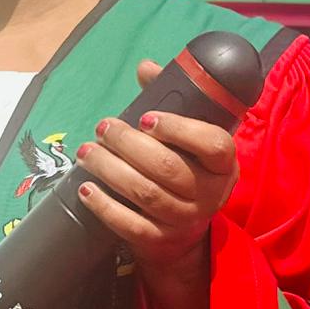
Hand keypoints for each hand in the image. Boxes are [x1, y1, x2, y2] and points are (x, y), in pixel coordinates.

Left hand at [73, 58, 239, 277]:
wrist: (186, 233)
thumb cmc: (186, 168)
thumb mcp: (189, 138)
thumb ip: (170, 100)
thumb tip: (146, 68)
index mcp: (224, 164)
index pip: (213, 144)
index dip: (179, 129)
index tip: (146, 117)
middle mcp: (210, 193)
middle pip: (168, 167)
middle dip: (128, 144)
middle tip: (103, 128)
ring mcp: (186, 220)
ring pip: (145, 193)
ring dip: (110, 169)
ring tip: (86, 152)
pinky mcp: (160, 240)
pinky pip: (130, 225)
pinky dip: (104, 207)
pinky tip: (86, 189)